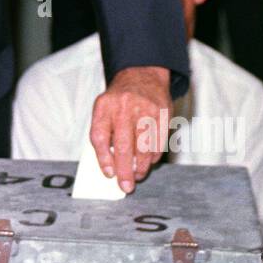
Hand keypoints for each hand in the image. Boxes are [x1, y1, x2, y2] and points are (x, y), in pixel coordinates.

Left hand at [89, 66, 169, 191]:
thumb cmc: (120, 101)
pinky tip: (149, 162)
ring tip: (138, 176)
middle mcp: (124, 106)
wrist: (142, 75)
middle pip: (124, 145)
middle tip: (126, 186)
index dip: (103, 158)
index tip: (109, 174)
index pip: (99, 135)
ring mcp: (145, 109)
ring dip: (141, 167)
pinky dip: (153, 156)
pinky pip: (158, 141)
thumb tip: (110, 166)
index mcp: (104, 106)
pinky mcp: (162, 113)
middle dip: (125, 170)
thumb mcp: (104, 109)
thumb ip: (104, 133)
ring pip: (144, 146)